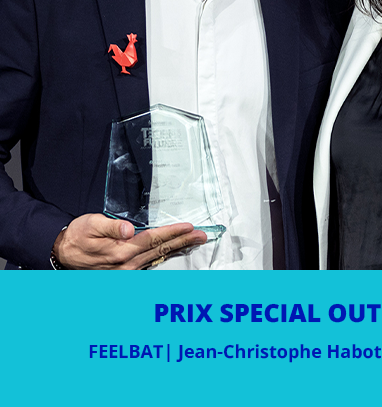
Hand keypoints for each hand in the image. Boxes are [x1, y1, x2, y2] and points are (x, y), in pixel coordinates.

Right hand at [53, 213, 207, 269]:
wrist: (63, 255)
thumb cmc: (78, 236)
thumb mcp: (90, 224)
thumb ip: (110, 227)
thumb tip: (129, 229)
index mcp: (121, 251)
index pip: (154, 239)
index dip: (173, 232)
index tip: (189, 227)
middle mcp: (127, 264)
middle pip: (161, 250)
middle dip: (183, 241)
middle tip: (203, 235)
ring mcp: (127, 271)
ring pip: (159, 258)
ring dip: (177, 249)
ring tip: (194, 241)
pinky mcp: (126, 273)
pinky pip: (151, 264)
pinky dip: (165, 256)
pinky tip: (175, 250)